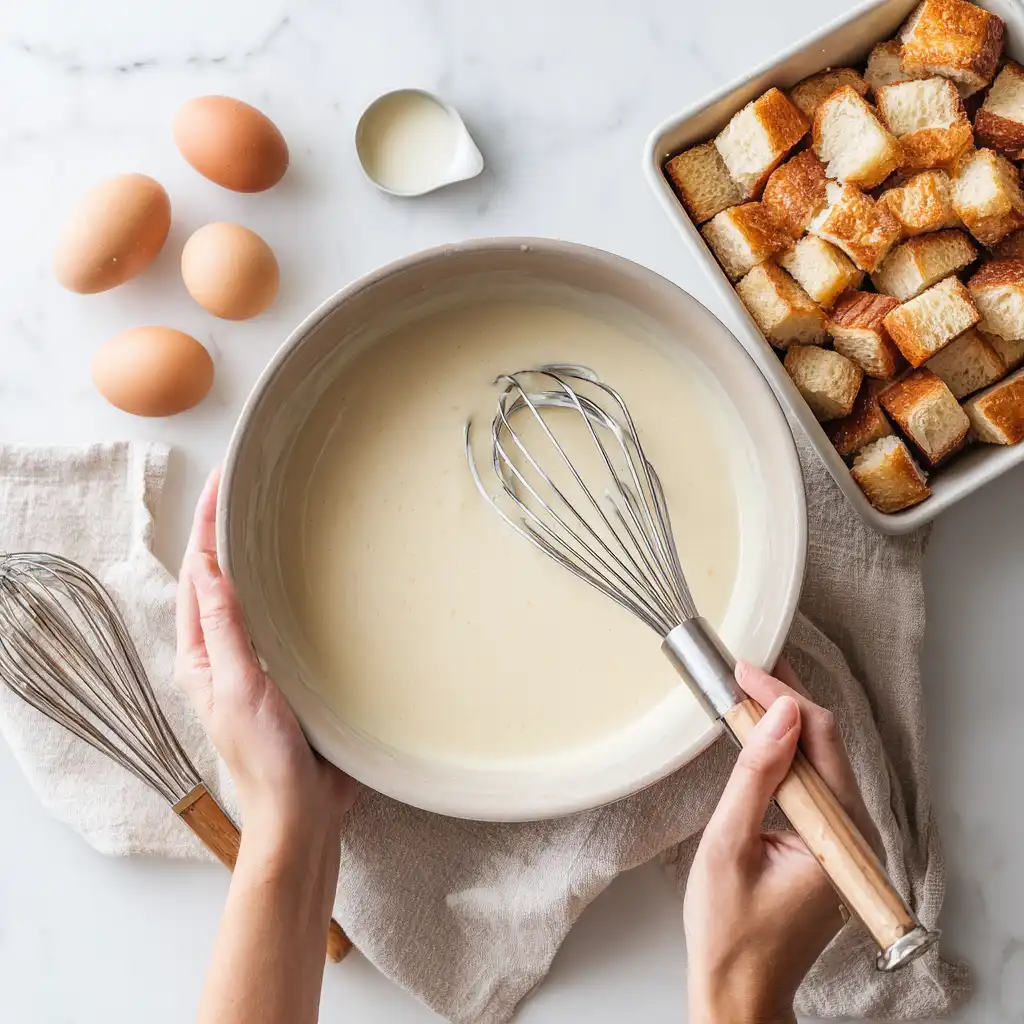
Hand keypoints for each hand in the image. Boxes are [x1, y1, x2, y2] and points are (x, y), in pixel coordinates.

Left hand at [175, 468, 355, 839]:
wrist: (302, 809)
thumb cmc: (265, 759)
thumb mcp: (239, 688)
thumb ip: (226, 631)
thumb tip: (208, 571)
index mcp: (200, 657)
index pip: (199, 577)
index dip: (206, 529)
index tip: (221, 486)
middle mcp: (224, 655)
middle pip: (219, 580)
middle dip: (226, 533)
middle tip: (245, 488)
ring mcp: (256, 664)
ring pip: (251, 598)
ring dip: (255, 558)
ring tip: (270, 519)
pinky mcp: (288, 673)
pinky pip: (282, 621)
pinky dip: (286, 591)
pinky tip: (306, 579)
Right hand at [684, 660, 881, 1023]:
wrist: (738, 989)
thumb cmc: (729, 931)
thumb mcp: (729, 846)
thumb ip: (756, 777)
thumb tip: (780, 715)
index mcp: (840, 838)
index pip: (820, 741)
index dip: (782, 697)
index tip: (745, 671)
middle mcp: (855, 837)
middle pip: (827, 745)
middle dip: (784, 701)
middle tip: (745, 669)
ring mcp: (844, 842)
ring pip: (820, 761)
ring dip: (784, 723)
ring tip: (749, 689)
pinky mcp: (827, 846)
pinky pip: (813, 785)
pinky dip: (785, 754)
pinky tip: (762, 735)